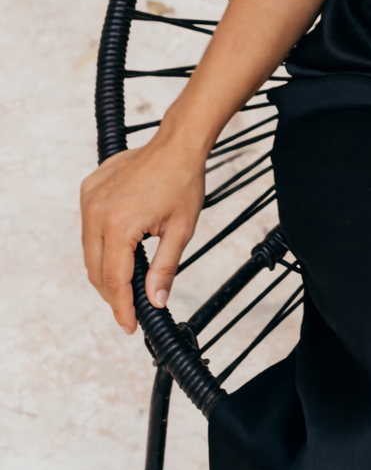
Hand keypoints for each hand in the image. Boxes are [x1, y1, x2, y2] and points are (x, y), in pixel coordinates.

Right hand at [80, 135, 206, 333]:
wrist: (177, 143)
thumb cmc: (183, 182)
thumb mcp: (180, 230)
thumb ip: (165, 268)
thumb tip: (156, 302)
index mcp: (119, 224)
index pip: (115, 280)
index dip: (121, 307)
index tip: (129, 326)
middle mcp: (97, 212)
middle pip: (96, 270)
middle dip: (112, 294)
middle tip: (130, 310)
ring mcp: (89, 199)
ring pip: (89, 251)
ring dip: (105, 270)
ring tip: (126, 284)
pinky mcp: (89, 190)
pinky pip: (89, 228)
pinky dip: (100, 244)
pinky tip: (119, 250)